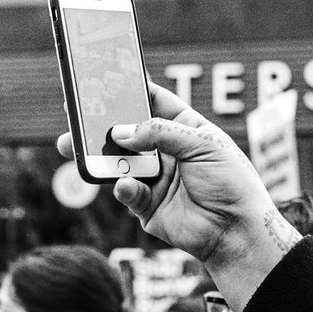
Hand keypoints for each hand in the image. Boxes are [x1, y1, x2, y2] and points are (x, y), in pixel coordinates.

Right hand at [57, 82, 300, 311]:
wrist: (235, 231)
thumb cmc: (231, 183)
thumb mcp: (202, 144)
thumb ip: (161, 133)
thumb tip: (121, 132)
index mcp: (185, 129)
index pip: (155, 103)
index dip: (133, 91)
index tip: (108, 80)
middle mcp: (167, 152)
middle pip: (129, 132)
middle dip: (105, 124)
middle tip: (80, 114)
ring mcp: (154, 178)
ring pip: (119, 162)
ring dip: (100, 155)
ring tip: (77, 146)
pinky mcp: (145, 205)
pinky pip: (125, 191)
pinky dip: (122, 187)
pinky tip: (124, 185)